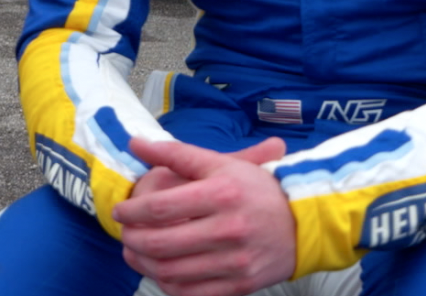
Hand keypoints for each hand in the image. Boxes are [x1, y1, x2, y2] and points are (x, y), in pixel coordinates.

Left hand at [114, 136, 295, 295]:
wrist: (304, 223)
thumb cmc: (257, 188)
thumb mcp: (222, 163)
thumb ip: (176, 153)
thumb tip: (136, 144)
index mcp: (222, 193)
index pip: (161, 207)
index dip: (131, 210)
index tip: (120, 211)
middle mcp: (229, 229)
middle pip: (162, 243)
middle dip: (131, 240)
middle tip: (123, 233)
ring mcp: (235, 262)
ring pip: (172, 272)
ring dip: (143, 264)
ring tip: (133, 252)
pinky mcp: (240, 286)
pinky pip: (192, 294)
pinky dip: (168, 286)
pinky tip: (159, 272)